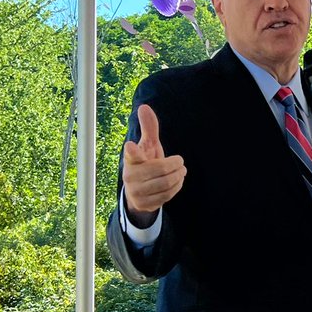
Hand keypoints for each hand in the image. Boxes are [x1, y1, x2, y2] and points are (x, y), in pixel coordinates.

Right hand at [122, 104, 185, 223]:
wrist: (139, 192)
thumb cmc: (146, 163)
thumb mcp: (148, 146)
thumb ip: (149, 128)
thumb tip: (144, 107)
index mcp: (131, 159)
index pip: (131, 154)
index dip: (132, 150)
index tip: (131, 145)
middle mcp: (130, 176)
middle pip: (161, 169)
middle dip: (175, 165)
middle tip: (180, 162)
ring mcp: (136, 192)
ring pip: (166, 183)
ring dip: (178, 175)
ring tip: (181, 170)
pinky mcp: (145, 204)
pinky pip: (167, 194)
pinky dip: (176, 187)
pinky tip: (178, 181)